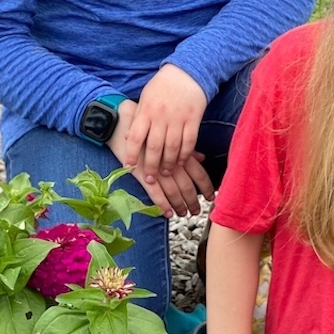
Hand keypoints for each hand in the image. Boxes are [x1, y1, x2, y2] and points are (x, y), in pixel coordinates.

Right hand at [111, 100, 212, 216]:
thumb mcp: (171, 132)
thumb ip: (186, 147)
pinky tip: (168, 213)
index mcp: (181, 150)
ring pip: (173, 191)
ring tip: (183, 214)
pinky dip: (162, 204)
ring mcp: (156, 167)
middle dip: (193, 201)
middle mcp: (171, 160)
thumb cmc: (150, 124)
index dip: (206, 187)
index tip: (210, 198)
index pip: (199, 173)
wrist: (123, 119)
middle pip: (188, 186)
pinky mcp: (142, 172)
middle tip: (196, 212)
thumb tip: (201, 158)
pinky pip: (154, 192)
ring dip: (179, 205)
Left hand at [124, 64, 208, 181]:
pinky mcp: (193, 119)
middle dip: (151, 166)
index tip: (128, 167)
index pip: (136, 137)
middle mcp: (161, 116)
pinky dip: (185, 154)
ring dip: (168, 163)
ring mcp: (178, 118)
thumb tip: (127, 137)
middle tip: (150, 179)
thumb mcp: (145, 99)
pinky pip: (189, 141)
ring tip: (165, 173)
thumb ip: (138, 118)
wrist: (187, 72)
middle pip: (155, 147)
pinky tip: (181, 162)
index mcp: (146, 111)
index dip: (131, 154)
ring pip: (172, 147)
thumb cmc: (162, 86)